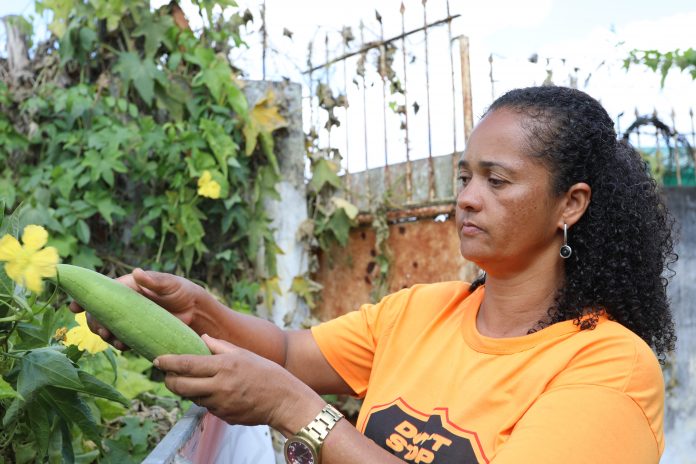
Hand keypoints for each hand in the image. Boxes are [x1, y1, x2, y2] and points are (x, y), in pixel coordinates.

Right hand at [69, 268, 206, 349]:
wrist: (196, 313)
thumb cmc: (183, 291)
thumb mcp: (170, 283)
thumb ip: (154, 280)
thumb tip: (137, 273)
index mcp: (129, 287)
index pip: (103, 291)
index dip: (85, 298)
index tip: (73, 306)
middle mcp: (126, 303)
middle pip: (100, 312)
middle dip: (94, 321)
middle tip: (100, 329)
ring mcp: (130, 319)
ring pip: (108, 327)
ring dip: (104, 334)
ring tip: (111, 338)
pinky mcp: (137, 333)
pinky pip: (122, 339)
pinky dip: (118, 343)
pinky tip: (122, 345)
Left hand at [155, 335, 320, 430]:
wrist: (284, 400)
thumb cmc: (266, 373)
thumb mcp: (244, 353)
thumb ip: (220, 346)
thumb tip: (202, 337)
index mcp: (224, 366)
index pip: (187, 364)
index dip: (168, 362)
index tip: (158, 359)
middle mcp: (219, 386)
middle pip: (180, 386)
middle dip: (169, 380)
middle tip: (167, 374)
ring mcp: (220, 404)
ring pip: (192, 397)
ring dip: (187, 389)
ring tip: (194, 380)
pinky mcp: (223, 416)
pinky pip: (206, 407)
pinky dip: (205, 398)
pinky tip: (215, 391)